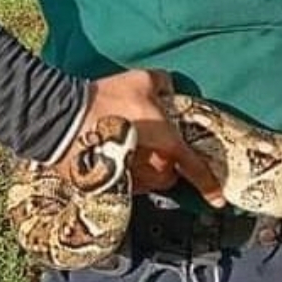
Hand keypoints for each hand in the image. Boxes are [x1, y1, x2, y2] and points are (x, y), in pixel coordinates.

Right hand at [54, 69, 225, 206]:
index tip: (218, 200)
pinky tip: (111, 155)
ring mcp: (130, 180)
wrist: (63, 118)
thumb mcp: (142, 80)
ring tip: (128, 148)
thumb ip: (164, 84)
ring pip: (147, 181)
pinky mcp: (107, 185)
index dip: (209, 186)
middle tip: (151, 143)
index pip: (196, 170)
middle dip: (166, 163)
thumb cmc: (106, 99)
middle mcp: (153, 168)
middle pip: (169, 175)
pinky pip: (124, 183)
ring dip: (144, 168)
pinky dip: (122, 173)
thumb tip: (169, 89)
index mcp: (169, 145)